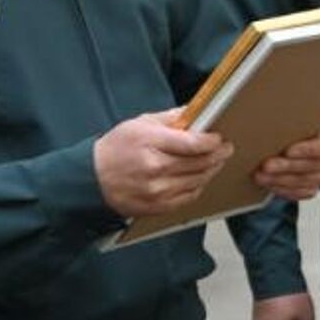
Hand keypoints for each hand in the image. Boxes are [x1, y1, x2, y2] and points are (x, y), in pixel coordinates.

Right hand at [94, 110, 233, 217]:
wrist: (92, 178)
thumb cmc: (117, 148)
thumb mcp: (140, 124)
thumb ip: (171, 118)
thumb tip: (197, 113)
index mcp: (150, 143)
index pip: (192, 143)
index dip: (212, 141)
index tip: (219, 138)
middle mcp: (155, 168)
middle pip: (200, 163)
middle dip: (218, 155)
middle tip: (226, 148)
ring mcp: (157, 190)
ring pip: (198, 180)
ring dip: (212, 170)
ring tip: (216, 161)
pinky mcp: (158, 206)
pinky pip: (189, 196)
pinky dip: (199, 186)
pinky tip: (200, 177)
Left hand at [253, 128, 319, 201]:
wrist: (281, 146)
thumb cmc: (286, 130)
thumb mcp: (288, 124)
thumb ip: (284, 125)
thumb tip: (264, 127)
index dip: (308, 150)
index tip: (288, 151)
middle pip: (313, 165)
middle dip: (287, 166)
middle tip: (266, 165)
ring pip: (305, 181)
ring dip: (280, 179)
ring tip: (260, 176)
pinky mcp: (311, 188)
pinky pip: (300, 193)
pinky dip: (283, 190)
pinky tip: (268, 184)